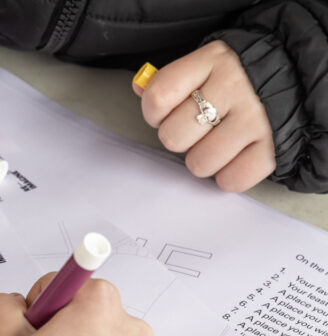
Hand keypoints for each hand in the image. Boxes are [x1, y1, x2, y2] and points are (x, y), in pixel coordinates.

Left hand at [134, 40, 274, 192]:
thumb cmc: (231, 79)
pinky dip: (229, 176)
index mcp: (210, 61)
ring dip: (203, 159)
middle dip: (180, 139)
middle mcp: (234, 85)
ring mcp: (255, 116)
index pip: (158, 98)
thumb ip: (168, 81)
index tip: (168, 113)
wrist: (290, 78)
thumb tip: (138, 86)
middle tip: (197, 130)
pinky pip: (232, 180)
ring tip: (216, 143)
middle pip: (174, 137)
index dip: (155, 114)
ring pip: (200, 163)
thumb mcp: (202, 67)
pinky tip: (234, 157)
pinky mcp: (272, 146)